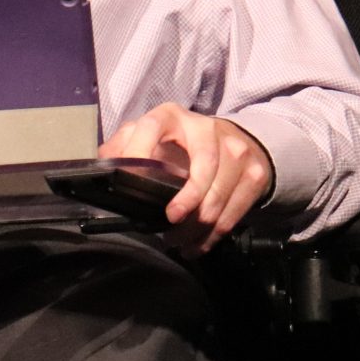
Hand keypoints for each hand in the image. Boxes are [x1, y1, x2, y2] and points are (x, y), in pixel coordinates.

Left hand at [98, 101, 273, 256]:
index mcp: (171, 116)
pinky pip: (234, 212)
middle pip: (202, 170)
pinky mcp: (254, 173)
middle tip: (170, 225)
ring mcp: (236, 150)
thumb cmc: (179, 143)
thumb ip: (124, 146)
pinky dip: (214, 234)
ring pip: (219, 196)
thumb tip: (105, 165)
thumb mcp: (149, 137)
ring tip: (180, 241)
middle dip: (186, 203)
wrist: (232, 140)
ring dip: (198, 227)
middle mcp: (207, 128)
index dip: (141, 152)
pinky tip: (199, 244)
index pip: (152, 128)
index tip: (135, 181)